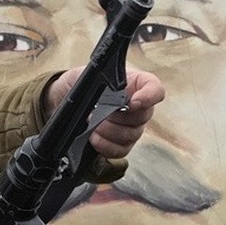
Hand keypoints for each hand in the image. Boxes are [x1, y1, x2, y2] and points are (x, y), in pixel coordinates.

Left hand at [43, 68, 164, 159]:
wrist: (69, 102)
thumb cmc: (82, 83)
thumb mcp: (87, 74)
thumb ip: (98, 77)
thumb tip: (103, 87)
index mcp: (136, 84)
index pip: (156, 90)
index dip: (149, 97)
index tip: (132, 102)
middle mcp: (139, 107)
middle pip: (143, 117)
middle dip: (117, 116)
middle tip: (97, 111)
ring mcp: (133, 128)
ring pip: (131, 135)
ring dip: (109, 131)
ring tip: (92, 123)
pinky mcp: (122, 145)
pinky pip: (121, 150)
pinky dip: (106, 146)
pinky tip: (94, 137)